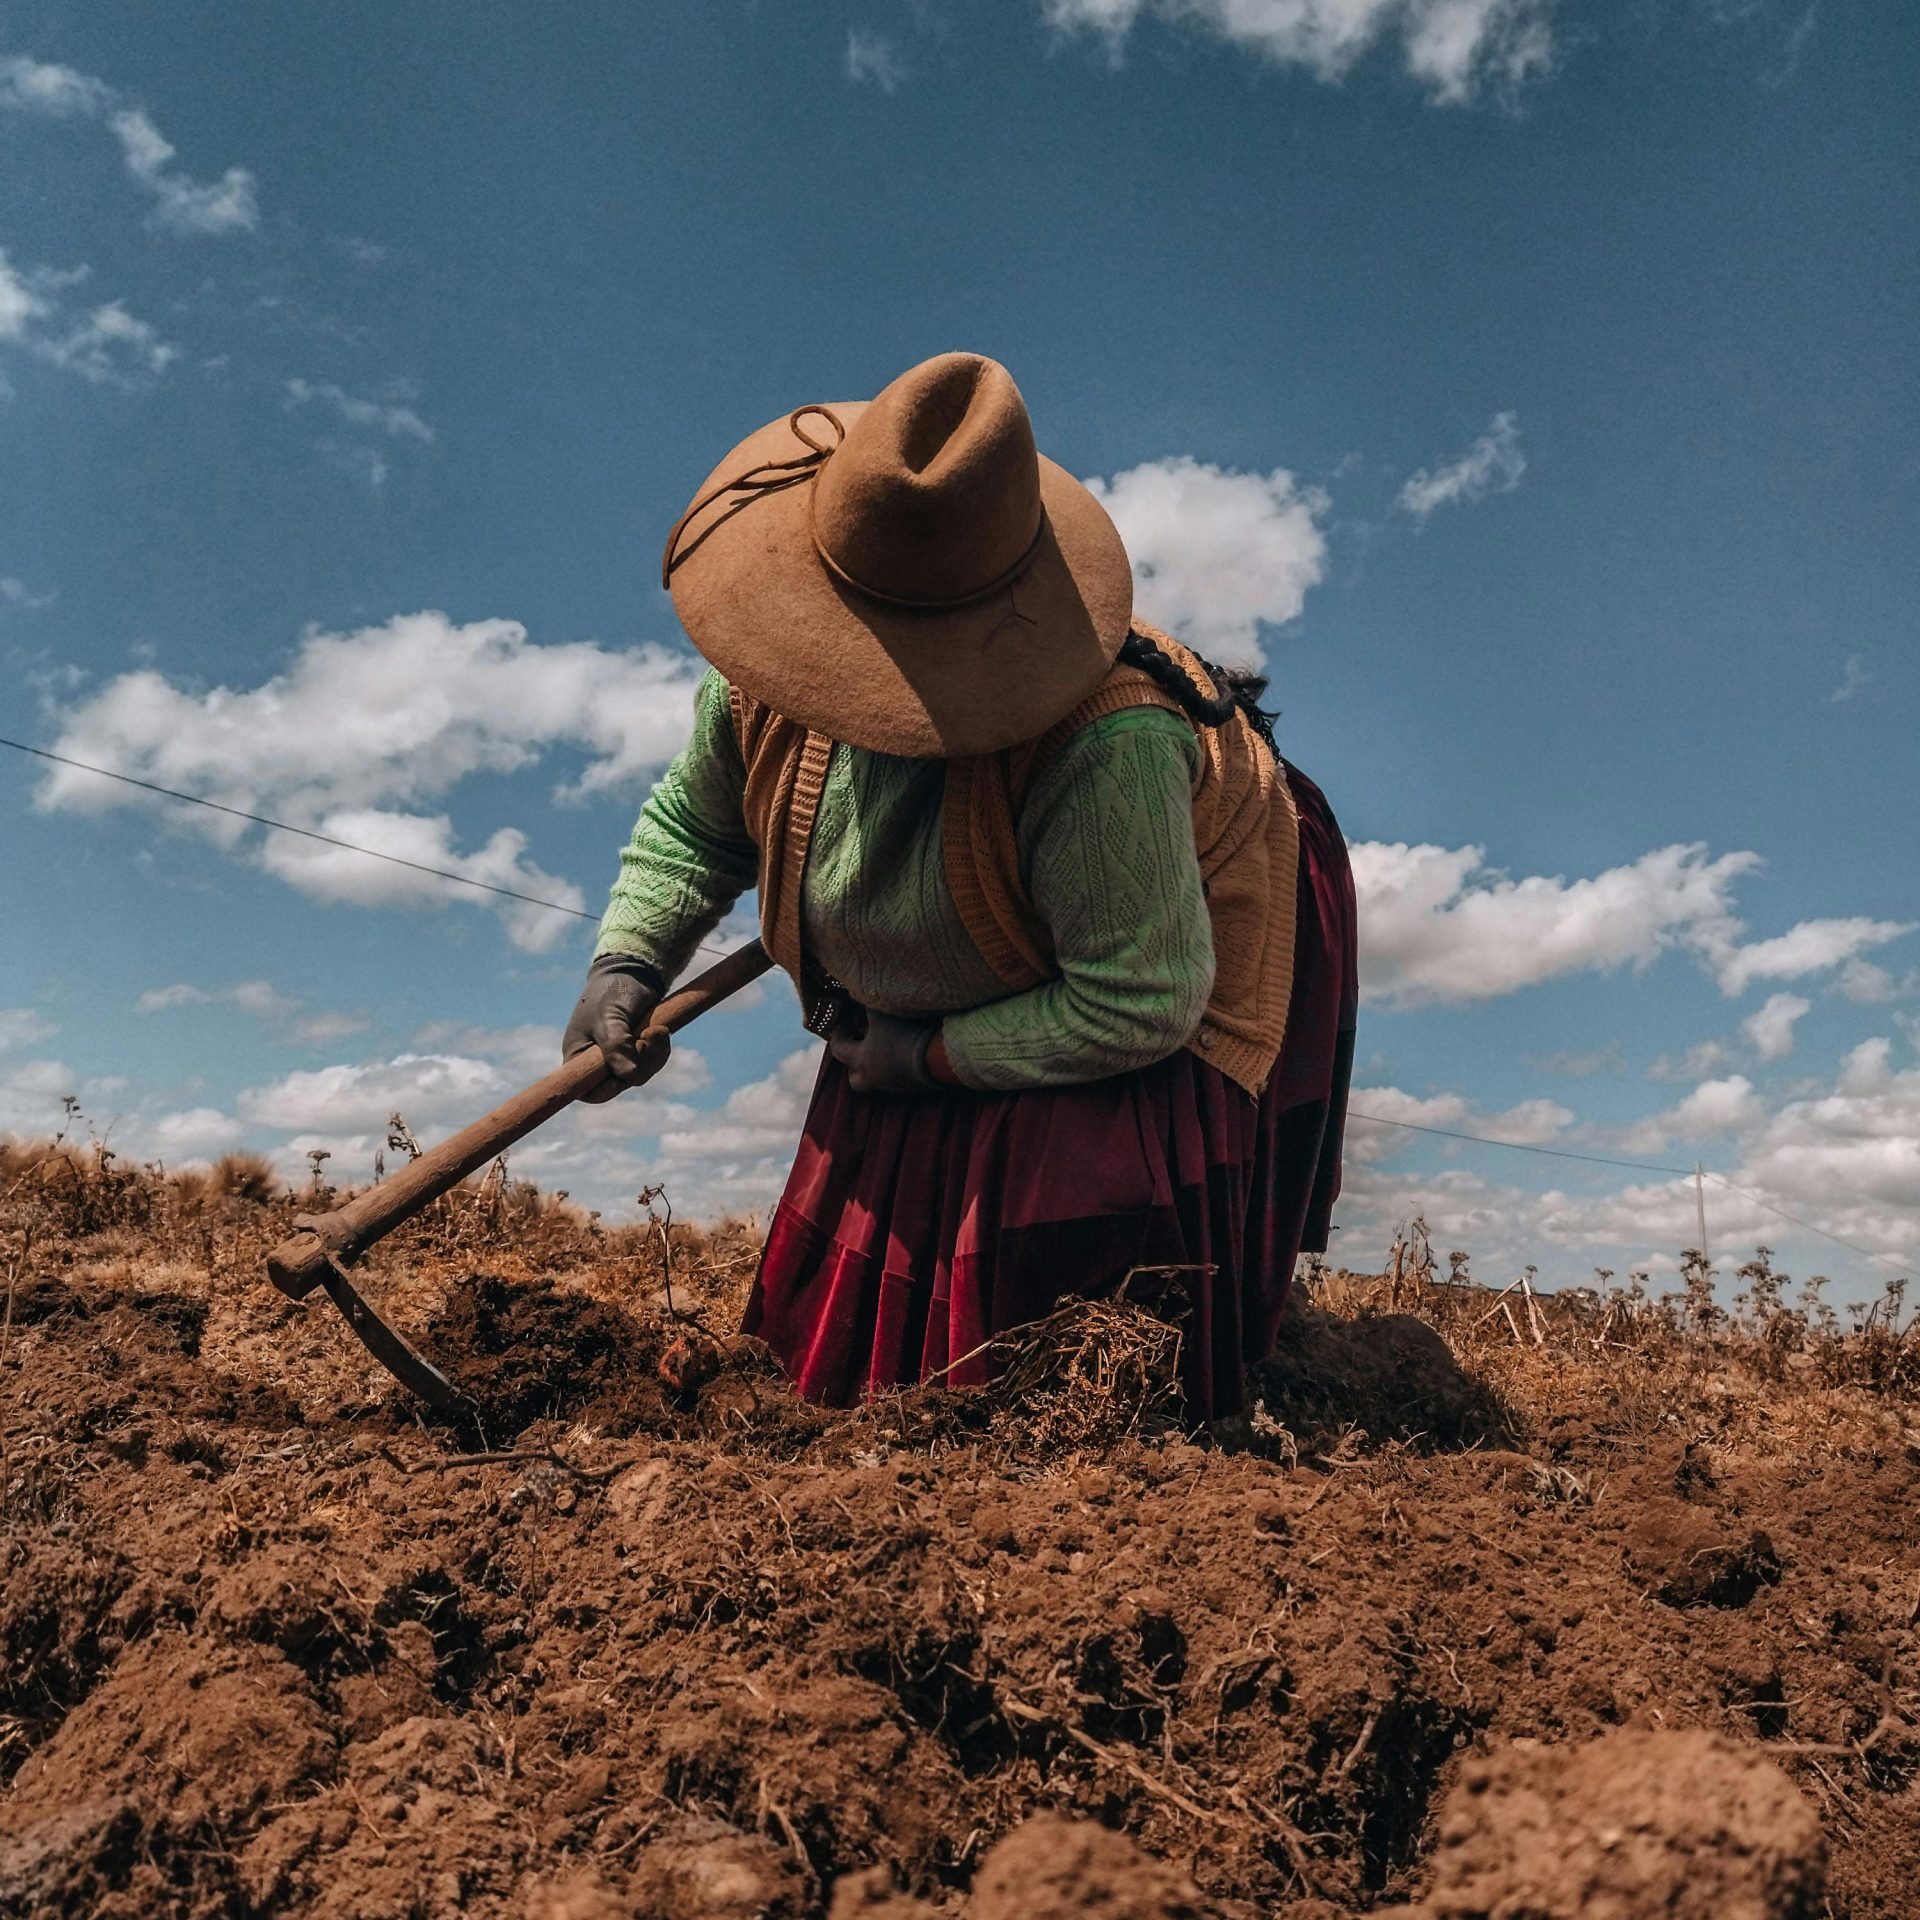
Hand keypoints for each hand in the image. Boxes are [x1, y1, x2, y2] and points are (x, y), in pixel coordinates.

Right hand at [564, 952, 666, 1103]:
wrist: (635, 972)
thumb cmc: (613, 991)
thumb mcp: (611, 1016)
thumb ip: (616, 1046)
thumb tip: (629, 1078)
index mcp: (577, 1056)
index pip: (586, 1091)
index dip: (605, 1090)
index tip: (623, 1077)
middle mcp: (594, 1062)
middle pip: (619, 1085)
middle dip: (639, 1065)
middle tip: (647, 1039)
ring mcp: (616, 1058)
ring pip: (639, 1075)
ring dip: (654, 1056)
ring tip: (657, 1030)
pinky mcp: (635, 1052)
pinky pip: (651, 1064)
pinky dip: (660, 1051)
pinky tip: (660, 1032)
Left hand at [827, 1008, 941, 1094]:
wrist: (938, 1058)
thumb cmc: (904, 1034)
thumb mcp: (882, 1012)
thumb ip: (868, 1003)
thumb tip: (860, 992)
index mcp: (861, 1059)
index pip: (838, 1048)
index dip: (839, 1033)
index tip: (848, 1021)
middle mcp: (874, 1077)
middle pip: (854, 1079)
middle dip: (854, 1064)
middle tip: (862, 1046)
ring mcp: (895, 1085)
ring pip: (879, 1081)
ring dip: (879, 1066)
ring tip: (888, 1048)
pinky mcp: (915, 1088)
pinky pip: (902, 1079)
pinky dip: (901, 1068)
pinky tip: (910, 1052)